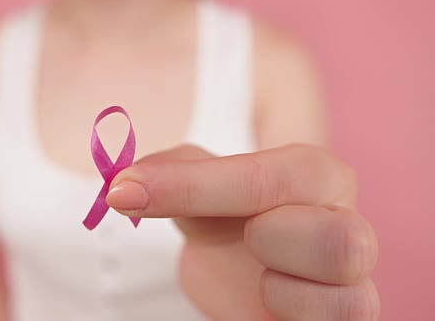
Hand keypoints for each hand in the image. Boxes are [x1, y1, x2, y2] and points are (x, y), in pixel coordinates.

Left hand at [106, 144, 378, 320]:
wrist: (250, 269)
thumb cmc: (231, 220)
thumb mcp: (199, 190)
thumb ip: (173, 172)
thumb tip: (125, 183)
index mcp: (317, 178)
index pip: (270, 178)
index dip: (196, 187)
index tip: (125, 193)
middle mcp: (349, 228)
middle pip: (338, 242)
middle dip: (267, 242)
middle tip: (241, 239)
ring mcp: (353, 285)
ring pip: (350, 301)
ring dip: (279, 291)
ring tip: (259, 278)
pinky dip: (286, 319)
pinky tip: (266, 303)